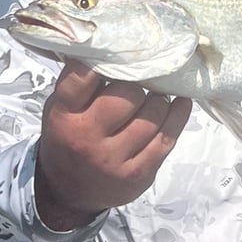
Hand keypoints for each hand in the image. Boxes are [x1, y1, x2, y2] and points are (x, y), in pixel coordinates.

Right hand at [35, 60, 191, 229]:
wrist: (69, 193)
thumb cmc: (68, 138)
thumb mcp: (60, 110)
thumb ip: (80, 83)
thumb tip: (116, 48)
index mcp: (63, 117)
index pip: (82, 78)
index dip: (103, 59)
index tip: (119, 49)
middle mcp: (87, 139)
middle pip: (125, 96)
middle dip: (137, 82)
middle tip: (141, 78)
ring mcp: (114, 160)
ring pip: (151, 115)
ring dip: (159, 99)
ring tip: (158, 93)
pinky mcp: (139, 175)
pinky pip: (167, 138)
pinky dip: (178, 115)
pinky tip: (180, 102)